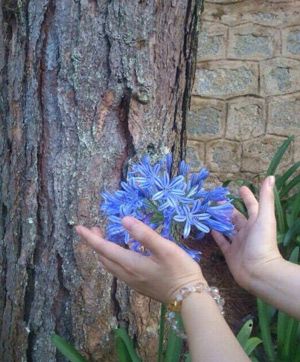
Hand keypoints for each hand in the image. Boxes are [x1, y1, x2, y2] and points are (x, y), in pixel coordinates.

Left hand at [75, 216, 205, 302]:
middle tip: (94, 228)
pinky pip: (118, 270)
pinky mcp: (139, 285)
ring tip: (104, 238)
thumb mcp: (165, 248)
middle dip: (95, 243)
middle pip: (103, 258)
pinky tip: (121, 253)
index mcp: (131, 264)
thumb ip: (144, 234)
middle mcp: (127, 274)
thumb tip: (124, 220)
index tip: (78, 228)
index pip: (104, 249)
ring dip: (103, 252)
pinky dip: (112, 259)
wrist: (189, 298)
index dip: (90, 238)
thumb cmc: (180, 270)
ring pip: (109, 266)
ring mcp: (132, 282)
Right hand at [212, 176, 282, 291]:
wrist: (259, 272)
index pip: (251, 206)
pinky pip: (222, 242)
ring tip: (208, 211)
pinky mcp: (230, 253)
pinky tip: (209, 228)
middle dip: (227, 208)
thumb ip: (266, 198)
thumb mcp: (265, 217)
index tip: (240, 187)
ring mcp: (238, 242)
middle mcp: (247, 231)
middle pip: (235, 216)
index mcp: (256, 222)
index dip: (247, 197)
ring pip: (227, 228)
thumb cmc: (263, 243)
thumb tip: (270, 177)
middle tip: (215, 200)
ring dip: (219, 220)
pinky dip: (216, 235)